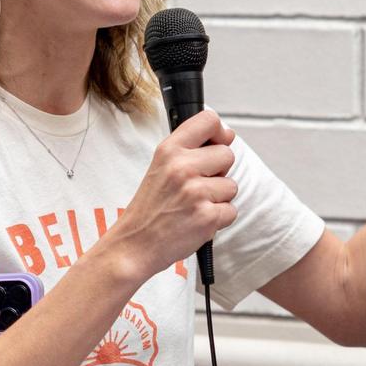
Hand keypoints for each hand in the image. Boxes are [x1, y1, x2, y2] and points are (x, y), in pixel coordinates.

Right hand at [116, 109, 238, 278]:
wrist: (134, 245)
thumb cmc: (150, 208)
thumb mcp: (160, 167)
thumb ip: (189, 150)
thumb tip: (227, 136)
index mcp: (169, 150)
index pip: (208, 120)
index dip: (219, 131)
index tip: (218, 142)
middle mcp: (182, 167)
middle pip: (227, 154)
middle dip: (219, 172)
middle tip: (197, 186)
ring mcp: (195, 192)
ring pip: (231, 186)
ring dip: (218, 198)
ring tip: (193, 206)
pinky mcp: (207, 216)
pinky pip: (231, 210)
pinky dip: (218, 219)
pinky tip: (197, 221)